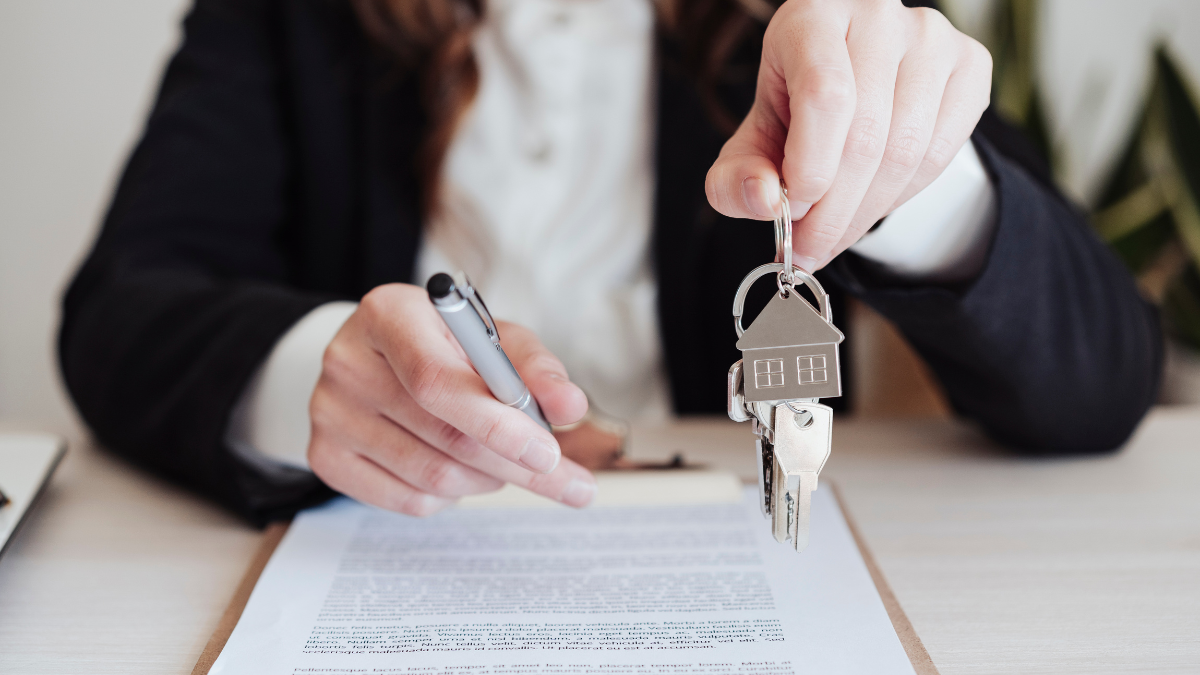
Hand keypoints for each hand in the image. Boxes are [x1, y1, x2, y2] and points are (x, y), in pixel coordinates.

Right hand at [307, 283, 594, 515]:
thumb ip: (535, 369)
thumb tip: (569, 406)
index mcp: (389, 314)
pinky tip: (460, 472)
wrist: (380, 358)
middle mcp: (347, 361)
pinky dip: (450, 497)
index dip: (497, 423)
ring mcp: (328, 413)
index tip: (549, 452)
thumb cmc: (447, 346)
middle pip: (443, 436)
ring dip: (487, 479)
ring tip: (503, 462)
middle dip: (515, 464)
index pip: (438, 382)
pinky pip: (407, 501)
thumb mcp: (494, 340)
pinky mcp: (325, 457)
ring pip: (432, 477)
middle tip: (565, 480)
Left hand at [706, 0, 991, 270]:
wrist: (847, 89)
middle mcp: (877, 15)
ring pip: (907, 150)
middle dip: (834, 211)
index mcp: (812, 17)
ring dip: (866, 212)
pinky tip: (872, 203)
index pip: (825, 95)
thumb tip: (764, 202)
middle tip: (810, 250)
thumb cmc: (792, 113)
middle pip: (867, 134)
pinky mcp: (969, 64)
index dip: (811, 167)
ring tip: (835, 234)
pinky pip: (942, 152)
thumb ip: (736, 179)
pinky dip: (903, 195)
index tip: (791, 215)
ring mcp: (931, 37)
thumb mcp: (749, 145)